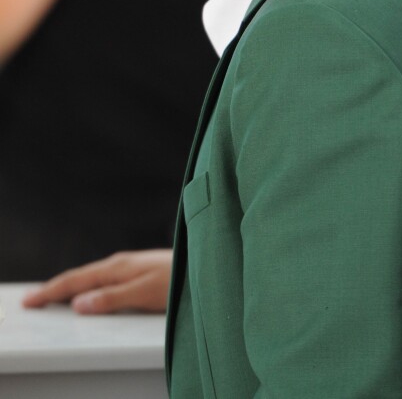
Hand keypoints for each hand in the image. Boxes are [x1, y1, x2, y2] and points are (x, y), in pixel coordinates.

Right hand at [21, 249, 171, 314]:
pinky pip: (102, 279)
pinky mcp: (137, 272)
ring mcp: (129, 266)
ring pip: (90, 277)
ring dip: (69, 286)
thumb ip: (113, 298)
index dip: (51, 291)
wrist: (204, 265)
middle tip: (31, 299)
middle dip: (54, 287)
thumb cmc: (179, 279)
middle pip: (80, 276)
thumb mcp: (145, 292)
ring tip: (52, 295)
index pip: (76, 280)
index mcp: (117, 268)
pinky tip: (88, 291)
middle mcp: (120, 264)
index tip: (30, 299)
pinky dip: (86, 286)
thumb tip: (79, 303)